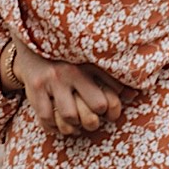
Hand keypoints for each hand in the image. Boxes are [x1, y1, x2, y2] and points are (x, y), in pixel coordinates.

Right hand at [14, 45, 137, 135]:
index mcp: (85, 67)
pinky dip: (53, 126)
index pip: (102, 101)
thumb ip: (112, 77)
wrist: (35, 42)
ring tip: (77, 125)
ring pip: (66, 117)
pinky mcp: (33, 89)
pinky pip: (45, 118)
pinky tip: (59, 123)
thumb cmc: (70, 56)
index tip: (109, 112)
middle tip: (93, 121)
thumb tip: (135, 94)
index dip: (109, 111)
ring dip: (73, 126)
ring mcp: (49, 82)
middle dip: (91, 122)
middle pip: (85, 112)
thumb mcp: (91, 62)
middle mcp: (67, 74)